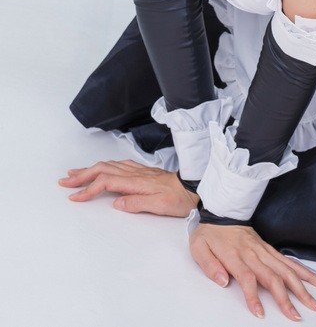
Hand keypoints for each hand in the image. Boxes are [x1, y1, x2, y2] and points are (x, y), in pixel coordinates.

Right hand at [58, 159, 198, 216]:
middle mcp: (135, 173)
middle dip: (82, 174)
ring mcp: (138, 171)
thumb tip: (116, 202)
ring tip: (75, 173)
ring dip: (90, 169)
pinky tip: (101, 168)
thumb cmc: (179, 198)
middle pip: (102, 169)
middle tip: (64, 181)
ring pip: (108, 165)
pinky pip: (117, 165)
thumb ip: (137, 203)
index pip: (105, 181)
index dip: (88, 189)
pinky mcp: (142, 172)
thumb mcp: (159, 205)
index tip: (74, 197)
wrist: (195, 187)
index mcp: (136, 181)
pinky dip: (103, 167)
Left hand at [190, 223, 315, 319]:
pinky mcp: (269, 249)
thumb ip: (210, 266)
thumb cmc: (210, 233)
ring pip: (286, 269)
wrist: (222, 210)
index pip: (247, 277)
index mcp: (235, 255)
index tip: (260, 313)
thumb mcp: (199, 248)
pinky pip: (289, 261)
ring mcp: (264, 250)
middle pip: (273, 276)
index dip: (253, 296)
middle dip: (286, 298)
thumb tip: (223, 281)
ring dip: (301, 287)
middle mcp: (253, 253)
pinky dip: (304, 272)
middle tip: (296, 316)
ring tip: (314, 303)